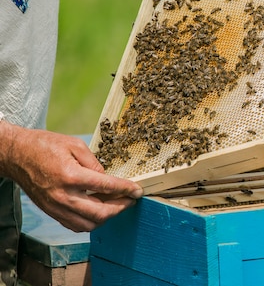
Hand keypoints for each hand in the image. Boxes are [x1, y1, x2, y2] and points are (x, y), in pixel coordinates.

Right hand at [0, 121, 142, 231]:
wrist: (17, 155)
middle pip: (100, 212)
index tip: (138, 191)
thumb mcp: (74, 145)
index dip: (126, 189)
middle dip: (120, 208)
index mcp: (71, 175)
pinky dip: (91, 222)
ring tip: (116, 205)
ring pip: (88, 224)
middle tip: (131, 200)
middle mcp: (64, 195)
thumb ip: (94, 162)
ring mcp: (56, 206)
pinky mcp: (51, 212)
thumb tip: (108, 177)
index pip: (106, 187)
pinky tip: (99, 211)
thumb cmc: (45, 146)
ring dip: (106, 217)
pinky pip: (75, 225)